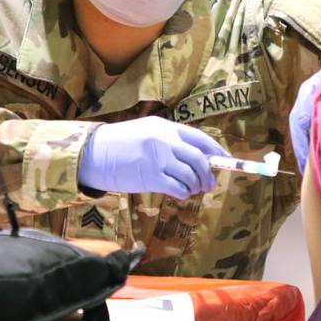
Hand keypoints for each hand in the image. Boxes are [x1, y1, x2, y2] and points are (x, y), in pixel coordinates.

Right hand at [78, 116, 229, 198]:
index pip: (200, 138)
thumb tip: (197, 157)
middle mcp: (165, 140)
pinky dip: (184, 192)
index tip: (226, 159)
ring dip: (195, 185)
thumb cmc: (120, 144)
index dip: (216, 150)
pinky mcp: (151, 177)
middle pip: (199, 158)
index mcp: (166, 127)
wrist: (94, 154)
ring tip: (192, 189)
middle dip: (208, 173)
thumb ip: (170, 141)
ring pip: (190, 175)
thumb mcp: (147, 132)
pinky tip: (181, 193)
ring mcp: (159, 158)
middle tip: (208, 183)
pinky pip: (177, 187)